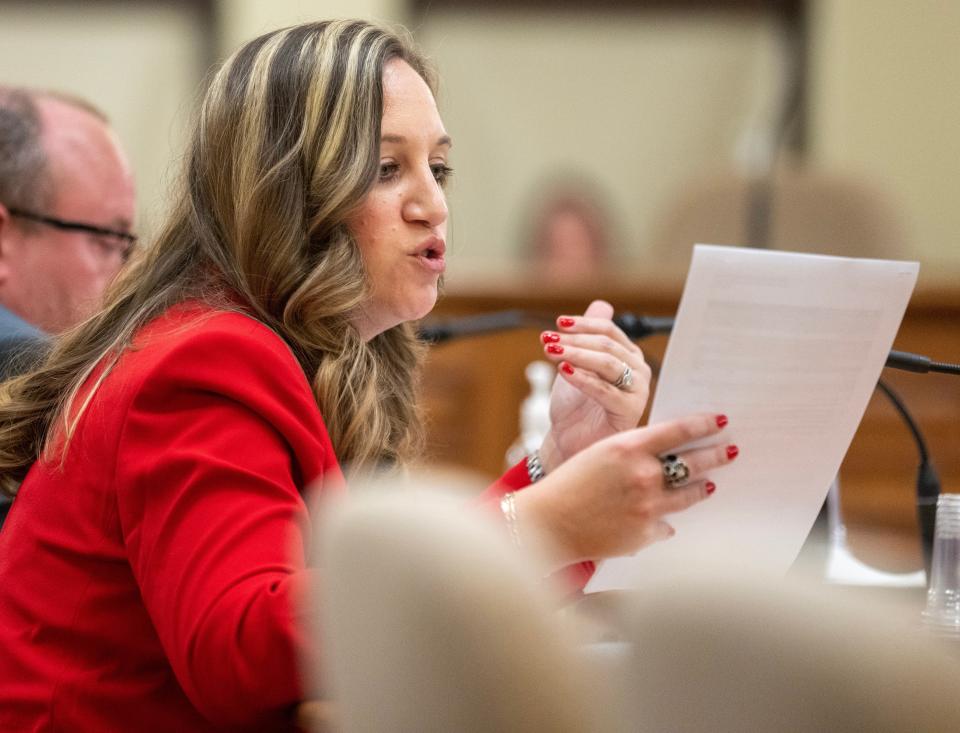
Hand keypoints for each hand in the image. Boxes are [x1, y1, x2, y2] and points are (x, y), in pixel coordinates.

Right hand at [515, 413, 734, 566]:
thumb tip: (666, 455)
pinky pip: (668, 525)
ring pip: (689, 495)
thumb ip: (634, 453)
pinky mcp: (645, 534)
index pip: (679, 431)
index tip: (720, 421)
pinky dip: (666, 522)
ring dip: (703, 488)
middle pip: (693, 462)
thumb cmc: (569, 484)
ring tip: (711, 485)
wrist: (548, 523)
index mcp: (628, 447)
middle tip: (730, 451)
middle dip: (716, 455)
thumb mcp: (600, 454)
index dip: (704, 425)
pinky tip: (669, 521)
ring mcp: (647, 507)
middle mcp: (643, 475)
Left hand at [538, 300, 650, 470]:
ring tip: (551, 352)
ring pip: (607, 364)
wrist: (568, 443)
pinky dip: (582, 379)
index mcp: (628, 357)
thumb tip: (602, 304)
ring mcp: (638, 392)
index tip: (557, 323)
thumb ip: (587, 336)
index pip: (609, 331)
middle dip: (575, 340)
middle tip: (547, 340)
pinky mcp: (630, 412)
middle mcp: (638, 372)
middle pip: (607, 346)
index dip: (583, 325)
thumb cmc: (574, 406)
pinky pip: (605, 390)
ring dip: (576, 355)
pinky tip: (563, 372)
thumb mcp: (577, 364)